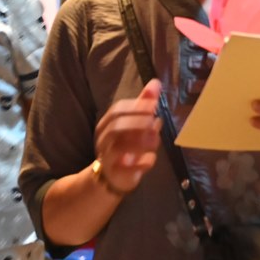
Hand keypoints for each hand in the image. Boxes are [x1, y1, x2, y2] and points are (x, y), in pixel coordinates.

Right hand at [93, 78, 162, 194]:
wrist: (112, 176)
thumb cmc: (125, 144)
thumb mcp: (134, 123)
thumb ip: (144, 104)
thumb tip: (156, 82)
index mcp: (106, 125)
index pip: (116, 111)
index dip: (135, 107)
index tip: (153, 106)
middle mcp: (103, 140)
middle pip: (115, 127)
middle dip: (137, 123)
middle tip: (155, 121)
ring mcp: (107, 157)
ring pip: (119, 148)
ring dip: (140, 142)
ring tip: (156, 139)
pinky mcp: (116, 174)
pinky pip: (128, 168)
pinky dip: (141, 163)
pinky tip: (151, 159)